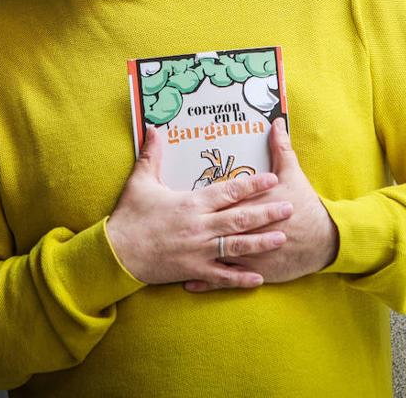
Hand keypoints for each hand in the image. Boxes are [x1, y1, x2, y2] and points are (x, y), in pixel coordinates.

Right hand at [106, 126, 294, 287]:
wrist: (116, 253)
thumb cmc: (129, 216)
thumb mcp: (140, 182)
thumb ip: (152, 155)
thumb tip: (154, 127)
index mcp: (190, 203)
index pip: (227, 191)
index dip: (251, 184)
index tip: (271, 179)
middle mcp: (199, 227)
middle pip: (239, 218)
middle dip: (266, 212)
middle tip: (289, 207)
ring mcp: (198, 251)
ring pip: (237, 246)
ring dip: (261, 242)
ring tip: (281, 237)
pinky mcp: (193, 270)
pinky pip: (221, 276)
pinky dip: (240, 278)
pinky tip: (258, 278)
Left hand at [186, 118, 337, 291]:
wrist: (325, 240)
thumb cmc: (306, 205)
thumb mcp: (293, 173)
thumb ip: (280, 148)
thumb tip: (276, 122)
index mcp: (253, 205)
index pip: (225, 200)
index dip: (202, 201)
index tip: (180, 197)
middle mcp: (248, 231)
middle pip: (215, 228)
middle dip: (191, 229)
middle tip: (167, 227)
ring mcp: (251, 254)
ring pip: (216, 256)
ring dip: (193, 258)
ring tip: (169, 259)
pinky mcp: (256, 271)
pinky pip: (227, 279)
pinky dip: (207, 282)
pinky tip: (187, 283)